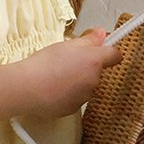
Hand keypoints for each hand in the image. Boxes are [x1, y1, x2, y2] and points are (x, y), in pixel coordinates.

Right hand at [0, 28, 121, 119]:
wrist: (27, 89)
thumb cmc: (46, 62)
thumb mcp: (67, 44)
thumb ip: (89, 40)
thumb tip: (102, 33)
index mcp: (95, 61)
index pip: (115, 55)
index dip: (109, 51)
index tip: (99, 48)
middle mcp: (94, 80)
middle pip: (97, 71)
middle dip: (86, 66)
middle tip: (67, 60)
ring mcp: (85, 97)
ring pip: (86, 85)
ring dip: (77, 80)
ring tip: (56, 76)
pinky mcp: (73, 109)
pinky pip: (75, 98)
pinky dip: (67, 93)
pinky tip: (52, 89)